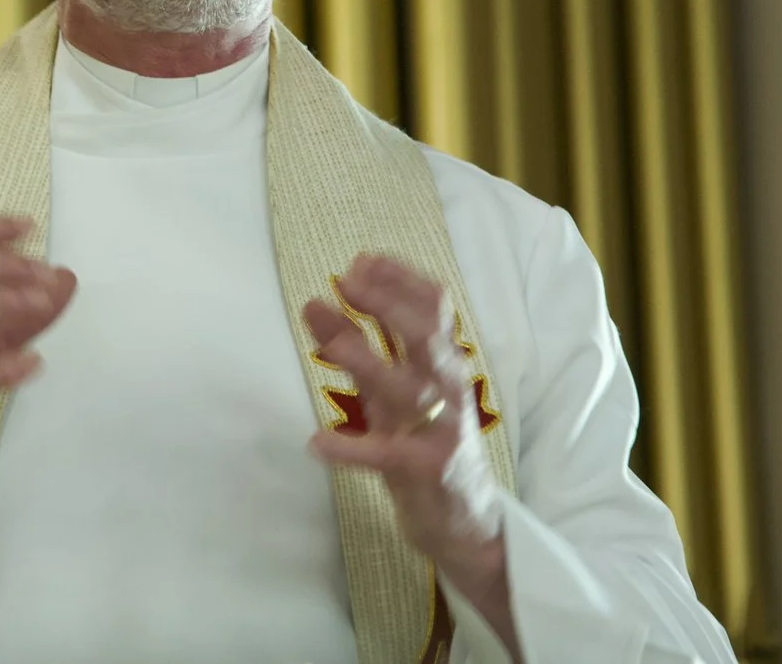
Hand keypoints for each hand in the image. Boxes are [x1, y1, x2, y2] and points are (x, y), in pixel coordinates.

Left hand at [302, 254, 504, 568]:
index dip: (400, 279)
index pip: (435, 307)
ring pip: (410, 390)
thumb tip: (317, 301)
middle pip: (428, 337)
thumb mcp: (391, 391)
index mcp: (444, 365)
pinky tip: (317, 444)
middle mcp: (449, 390)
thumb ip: (360, 347)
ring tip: (328, 344)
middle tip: (345, 282)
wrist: (464, 521)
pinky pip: (387, 456)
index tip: (362, 260)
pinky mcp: (427, 472)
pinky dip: (351, 450)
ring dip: (368, 361)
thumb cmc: (423, 442)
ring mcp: (441, 431)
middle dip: (389, 304)